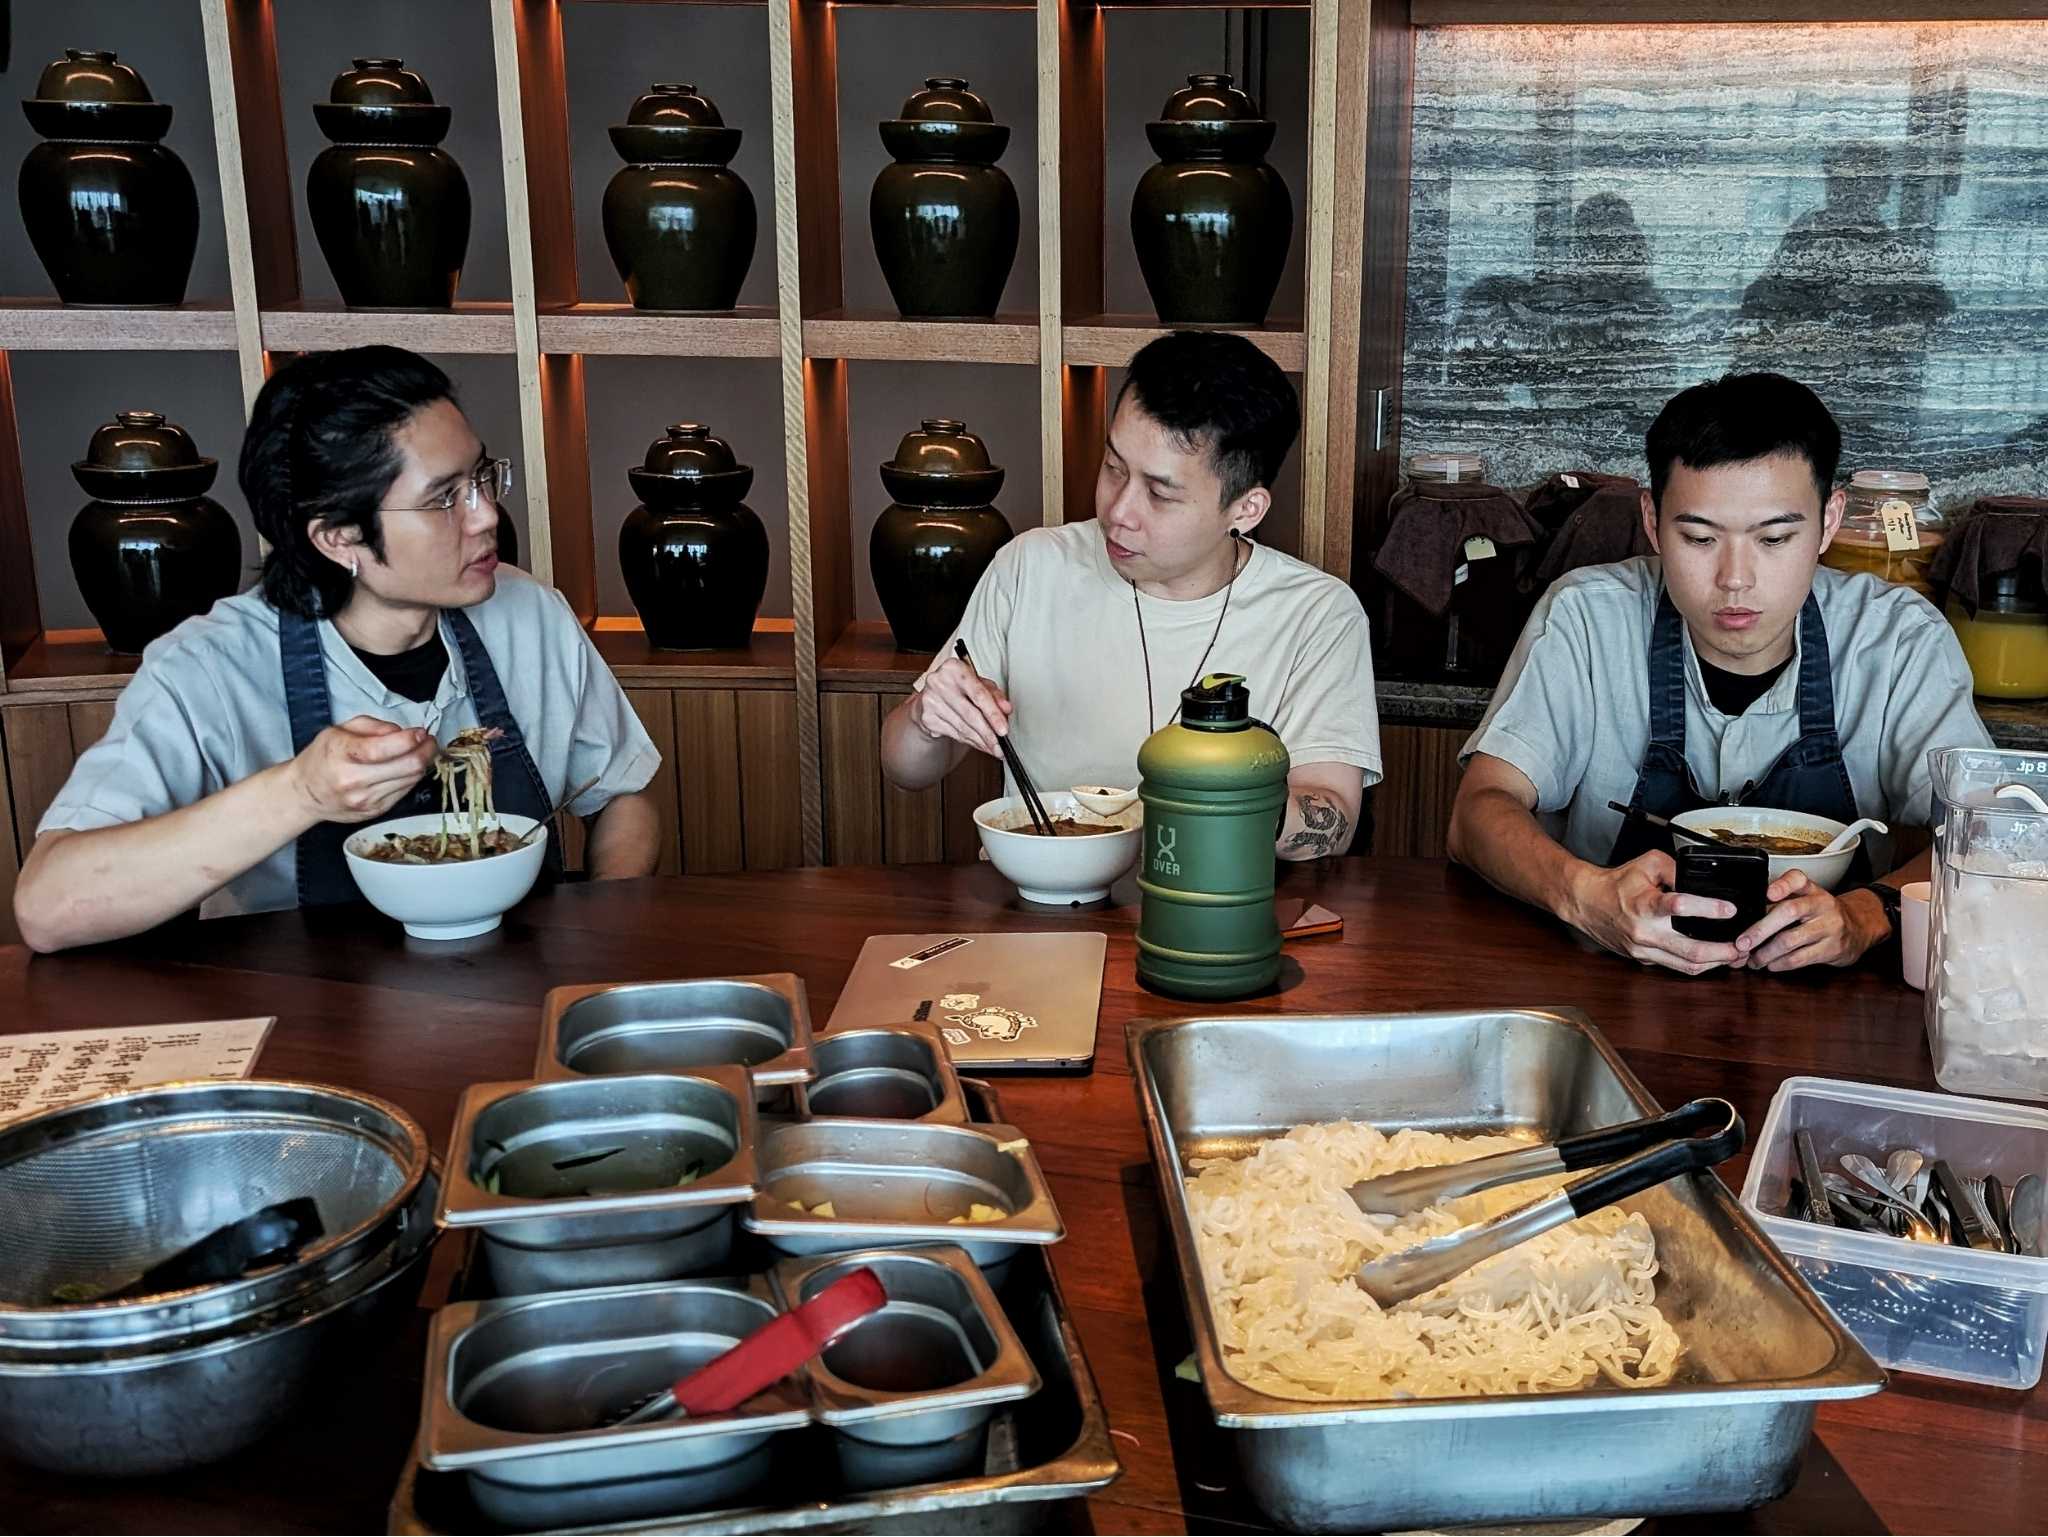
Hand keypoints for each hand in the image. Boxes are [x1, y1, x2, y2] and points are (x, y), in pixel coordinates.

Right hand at [287, 715, 437, 823]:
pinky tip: (405, 769)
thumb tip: (402, 732)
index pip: (385, 748)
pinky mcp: (375, 811)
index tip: (420, 732)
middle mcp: (354, 780)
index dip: (411, 739)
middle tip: (429, 741)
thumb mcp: (339, 730)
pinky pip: (405, 792)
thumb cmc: (322, 758)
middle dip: (426, 751)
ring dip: (422, 764)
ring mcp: (366, 800)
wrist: (305, 793)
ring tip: (420, 752)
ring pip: (411, 780)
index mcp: (343, 755)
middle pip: (407, 767)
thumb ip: (373, 726)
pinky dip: (410, 778)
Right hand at [910, 659, 1012, 756]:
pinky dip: (969, 741)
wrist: (930, 694)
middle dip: (988, 734)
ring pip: (962, 728)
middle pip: (970, 714)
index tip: (1003, 730)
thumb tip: (1006, 709)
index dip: (993, 715)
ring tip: (992, 747)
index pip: (979, 695)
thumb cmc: (957, 685)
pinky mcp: (927, 718)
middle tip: (999, 745)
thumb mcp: (978, 683)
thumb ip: (994, 694)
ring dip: (980, 741)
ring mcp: (931, 701)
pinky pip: (954, 734)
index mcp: (954, 669)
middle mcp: (940, 683)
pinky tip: (978, 743)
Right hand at [1565, 850, 1743, 975]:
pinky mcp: (1643, 959)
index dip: (1709, 909)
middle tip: (1742, 946)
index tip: (1730, 909)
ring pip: (1686, 965)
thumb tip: (1701, 879)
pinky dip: (1697, 964)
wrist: (1586, 903)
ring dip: (1715, 963)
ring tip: (1734, 956)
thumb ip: (1676, 869)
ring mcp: (1644, 949)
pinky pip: (1675, 967)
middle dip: (1722, 951)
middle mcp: (1645, 931)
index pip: (1680, 907)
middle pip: (1690, 950)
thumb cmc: (1616, 884)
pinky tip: (1712, 958)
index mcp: (1645, 904)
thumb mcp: (1647, 864)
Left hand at [1733, 871, 1886, 971]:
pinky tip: (1770, 965)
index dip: (1782, 885)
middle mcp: (1822, 904)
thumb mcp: (1806, 900)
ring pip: (1791, 939)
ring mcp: (1830, 926)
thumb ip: (1780, 904)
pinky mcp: (1833, 948)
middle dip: (1760, 929)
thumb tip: (1745, 917)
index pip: (1798, 878)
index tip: (1767, 893)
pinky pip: (1801, 958)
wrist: (1859, 928)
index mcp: (1811, 889)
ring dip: (1766, 953)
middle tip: (1742, 943)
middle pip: (1789, 911)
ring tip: (1752, 959)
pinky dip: (1781, 963)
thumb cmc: (1820, 914)